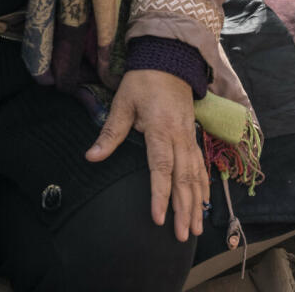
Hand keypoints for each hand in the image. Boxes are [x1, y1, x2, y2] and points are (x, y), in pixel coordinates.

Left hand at [86, 69, 207, 241]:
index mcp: (160, 129)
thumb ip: (110, 133)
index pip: (161, 168)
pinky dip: (203, 184)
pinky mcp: (192, 133)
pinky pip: (200, 163)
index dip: (160, 195)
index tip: (159, 219)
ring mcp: (189, 135)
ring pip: (196, 173)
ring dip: (196, 202)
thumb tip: (90, 157)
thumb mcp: (123, 103)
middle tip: (184, 236)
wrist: (169, 58)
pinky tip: (203, 201)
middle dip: (184, 208)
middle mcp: (179, 135)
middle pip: (184, 177)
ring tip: (197, 228)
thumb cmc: (143, 80)